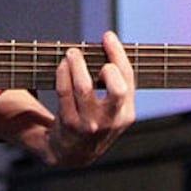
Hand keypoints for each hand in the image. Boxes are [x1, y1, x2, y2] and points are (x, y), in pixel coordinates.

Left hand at [45, 31, 135, 166]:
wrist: (73, 154)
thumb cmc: (95, 122)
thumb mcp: (114, 110)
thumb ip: (116, 83)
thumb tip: (109, 43)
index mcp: (126, 113)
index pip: (128, 79)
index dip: (118, 54)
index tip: (108, 36)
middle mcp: (111, 120)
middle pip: (117, 89)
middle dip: (108, 67)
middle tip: (96, 55)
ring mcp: (89, 124)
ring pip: (84, 87)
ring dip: (77, 64)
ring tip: (72, 53)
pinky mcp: (69, 123)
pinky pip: (64, 92)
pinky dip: (63, 73)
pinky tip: (63, 65)